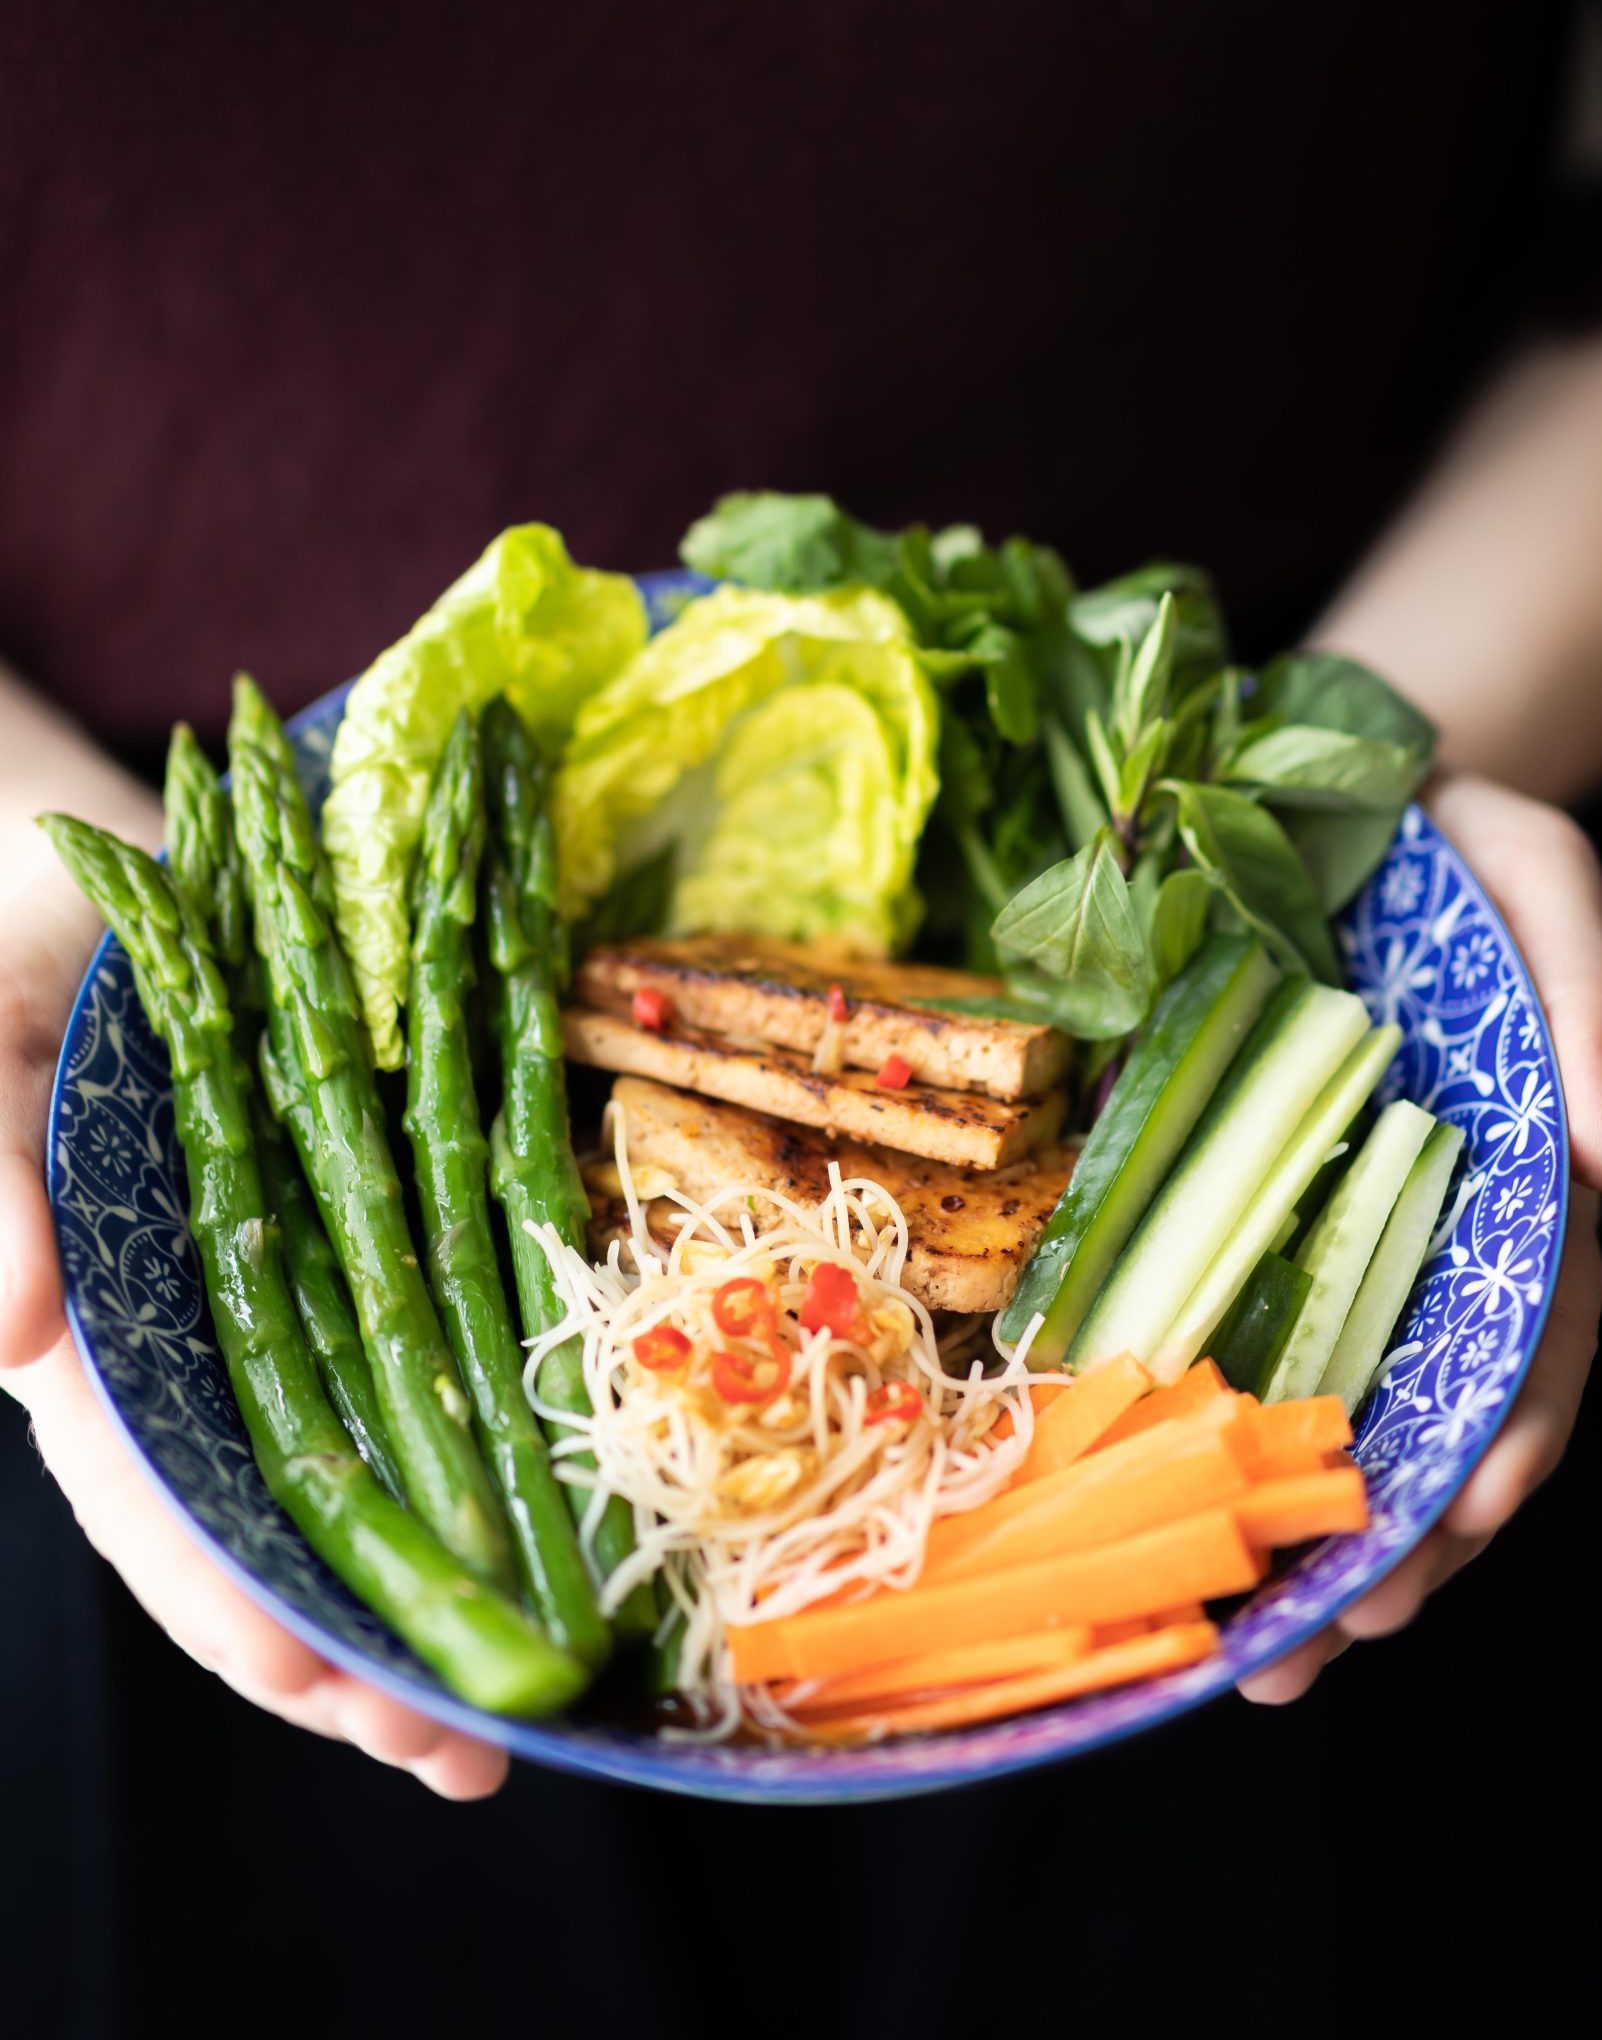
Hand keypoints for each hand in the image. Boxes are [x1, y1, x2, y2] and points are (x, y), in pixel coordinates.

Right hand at [1, 836, 509, 1798]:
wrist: (134, 843)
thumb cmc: (16, 950)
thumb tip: (7, 1334)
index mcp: (86, 1322)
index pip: (151, 1496)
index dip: (228, 1596)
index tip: (319, 1680)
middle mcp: (191, 1333)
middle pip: (270, 1523)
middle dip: (355, 1645)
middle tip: (459, 1746)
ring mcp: (290, 1286)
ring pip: (358, 1469)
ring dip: (433, 1585)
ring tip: (526, 1689)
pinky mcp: (375, 1225)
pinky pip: (432, 1344)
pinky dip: (484, 1435)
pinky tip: (558, 1512)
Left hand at [1240, 773, 1601, 1703]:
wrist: (1345, 789)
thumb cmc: (1464, 846)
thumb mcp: (1544, 884)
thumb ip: (1593, 1004)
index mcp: (1525, 1181)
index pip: (1536, 1341)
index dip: (1506, 1444)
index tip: (1457, 1534)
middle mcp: (1439, 1231)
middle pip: (1432, 1416)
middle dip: (1386, 1547)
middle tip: (1303, 1655)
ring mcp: (1345, 1228)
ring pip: (1339, 1409)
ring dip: (1299, 1535)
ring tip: (1233, 1648)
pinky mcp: (1248, 1203)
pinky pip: (1242, 1330)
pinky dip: (1217, 1429)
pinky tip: (1155, 1514)